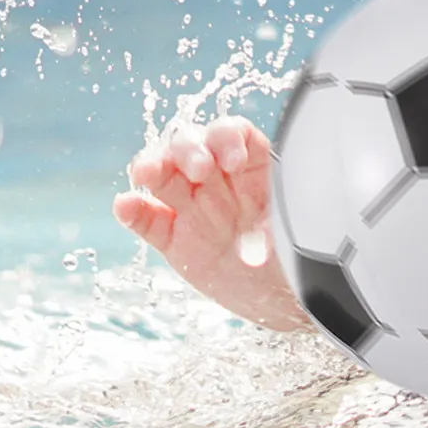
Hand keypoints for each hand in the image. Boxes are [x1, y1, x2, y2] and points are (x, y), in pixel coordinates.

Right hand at [112, 116, 310, 331]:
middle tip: (200, 170)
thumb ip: (290, 202)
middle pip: (190, 145)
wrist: (287, 294)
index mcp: (250, 163)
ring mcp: (193, 206)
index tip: (234, 161)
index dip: (226, 138)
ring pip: (163, 175)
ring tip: (146, 172)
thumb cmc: (299, 247)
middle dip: (189, 149)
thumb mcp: (302, 217)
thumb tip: (290, 198)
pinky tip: (124, 205)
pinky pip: (148, 220)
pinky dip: (133, 211)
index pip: (229, 132)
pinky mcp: (174, 238)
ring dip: (152, 166)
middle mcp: (218, 177)